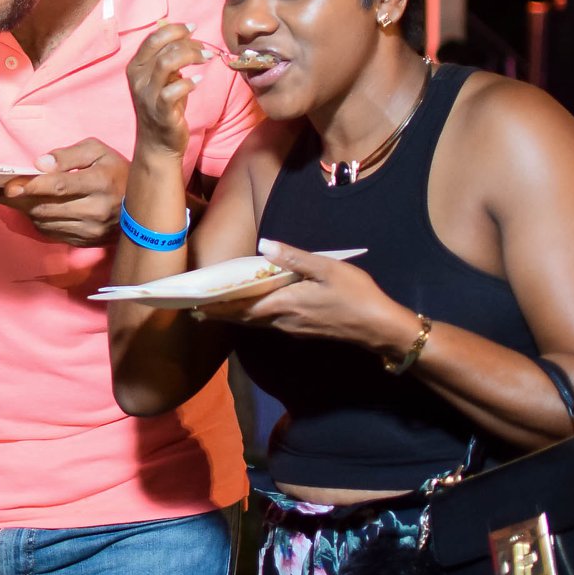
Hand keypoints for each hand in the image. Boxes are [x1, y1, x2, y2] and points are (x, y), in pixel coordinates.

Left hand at [0, 139, 127, 245]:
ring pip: (44, 221)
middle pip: (46, 206)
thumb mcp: (97, 151)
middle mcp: (96, 210)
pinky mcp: (85, 242)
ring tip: (3, 196)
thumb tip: (38, 164)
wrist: (142, 206)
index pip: (60, 186)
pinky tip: (28, 206)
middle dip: (14, 198)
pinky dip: (36, 219)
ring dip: (22, 208)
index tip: (7, 184)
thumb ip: (68, 155)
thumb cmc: (116, 170)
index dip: (32, 185)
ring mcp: (91, 230)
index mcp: (101, 182)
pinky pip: (51, 232)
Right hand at [126, 22, 209, 160]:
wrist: (157, 144)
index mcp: (135, 67)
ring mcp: (148, 96)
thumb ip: (165, 55)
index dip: (175, 29)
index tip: (193, 28)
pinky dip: (189, 83)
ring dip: (190, 56)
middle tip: (204, 49)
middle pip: (162, 47)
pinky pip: (173, 91)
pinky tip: (198, 82)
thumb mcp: (161, 78)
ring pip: (166, 63)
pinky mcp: (161, 111)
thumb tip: (176, 28)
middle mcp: (138, 79)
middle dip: (188, 43)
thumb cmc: (162, 106)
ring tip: (205, 59)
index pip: (153, 38)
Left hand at [191, 240, 416, 353]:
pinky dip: (252, 315)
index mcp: (284, 304)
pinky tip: (250, 307)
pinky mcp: (301, 329)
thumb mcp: (327, 268)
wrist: (379, 327)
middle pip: (242, 317)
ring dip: (233, 315)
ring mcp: (291, 328)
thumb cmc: (355, 294)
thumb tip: (264, 245)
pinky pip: (268, 322)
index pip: (240, 308)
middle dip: (219, 313)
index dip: (216, 308)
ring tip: (214, 307)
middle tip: (195, 308)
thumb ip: (294, 257)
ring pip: (254, 321)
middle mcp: (282, 320)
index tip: (194, 306)